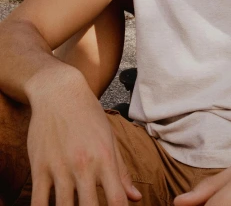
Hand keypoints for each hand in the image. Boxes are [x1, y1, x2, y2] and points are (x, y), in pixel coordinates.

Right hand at [26, 71, 141, 205]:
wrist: (59, 92)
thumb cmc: (88, 114)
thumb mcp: (109, 138)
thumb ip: (121, 171)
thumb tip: (136, 198)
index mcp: (105, 158)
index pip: (116, 200)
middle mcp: (84, 165)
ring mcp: (60, 168)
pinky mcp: (39, 168)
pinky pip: (38, 202)